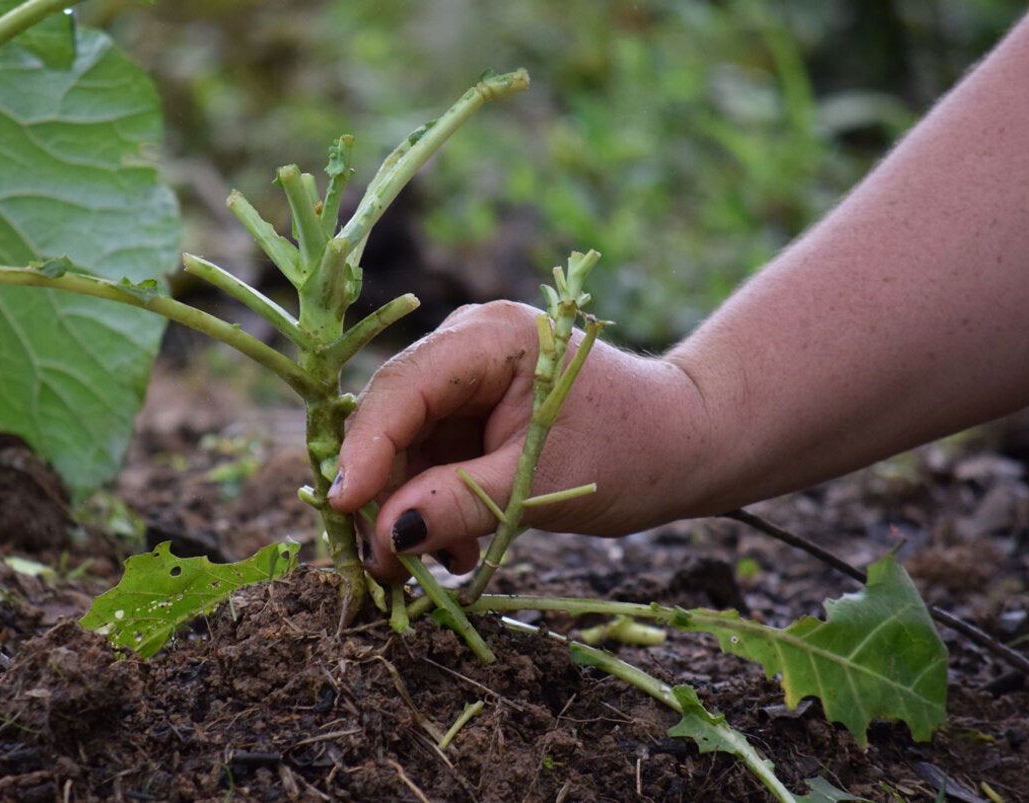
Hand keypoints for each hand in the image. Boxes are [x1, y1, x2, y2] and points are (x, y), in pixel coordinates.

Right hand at [328, 300, 710, 580]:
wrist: (685, 443)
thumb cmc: (631, 451)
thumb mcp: (537, 487)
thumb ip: (457, 506)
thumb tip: (385, 538)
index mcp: (490, 339)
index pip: (403, 389)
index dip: (366, 449)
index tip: (342, 507)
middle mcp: (468, 343)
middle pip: (394, 414)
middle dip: (381, 488)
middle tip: (376, 561)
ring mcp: (467, 374)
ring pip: (406, 442)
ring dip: (407, 506)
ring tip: (424, 568)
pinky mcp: (471, 408)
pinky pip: (430, 454)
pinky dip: (432, 502)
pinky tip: (452, 550)